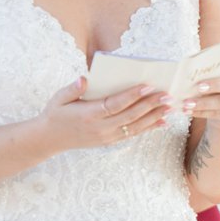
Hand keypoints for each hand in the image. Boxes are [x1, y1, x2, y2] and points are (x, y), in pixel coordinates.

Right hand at [40, 78, 172, 152]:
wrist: (50, 139)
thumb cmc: (55, 113)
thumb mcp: (58, 98)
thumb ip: (72, 88)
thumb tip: (84, 79)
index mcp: (88, 114)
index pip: (114, 104)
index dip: (131, 96)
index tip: (147, 86)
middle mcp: (100, 128)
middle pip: (129, 115)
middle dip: (150, 105)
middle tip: (167, 95)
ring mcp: (106, 137)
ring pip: (135, 126)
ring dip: (154, 117)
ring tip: (169, 107)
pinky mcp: (109, 141)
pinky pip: (132, 134)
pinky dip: (148, 128)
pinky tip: (161, 121)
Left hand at [180, 70, 219, 125]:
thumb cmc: (213, 82)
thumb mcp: (212, 74)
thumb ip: (205, 69)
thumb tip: (186, 68)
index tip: (208, 72)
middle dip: (215, 85)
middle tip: (198, 87)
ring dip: (203, 103)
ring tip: (186, 103)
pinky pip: (216, 114)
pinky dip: (201, 112)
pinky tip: (188, 111)